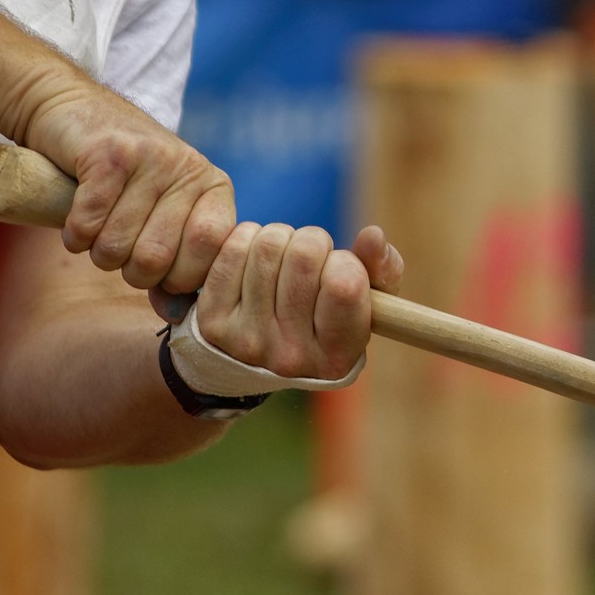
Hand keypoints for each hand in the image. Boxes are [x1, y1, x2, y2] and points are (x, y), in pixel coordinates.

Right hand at [15, 81, 235, 295]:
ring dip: (97, 250)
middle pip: (157, 259)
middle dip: (129, 269)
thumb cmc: (121, 181)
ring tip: (99, 226)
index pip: (210, 253)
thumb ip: (173, 266)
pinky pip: (87, 225)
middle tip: (120, 245)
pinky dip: (74, 234)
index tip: (158, 268)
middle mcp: (189, 170)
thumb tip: (175, 315)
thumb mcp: (159, 214)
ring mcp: (150, 159)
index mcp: (213, 188)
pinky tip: (78, 216)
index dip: (176, 276)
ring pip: (116, 247)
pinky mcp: (108, 154)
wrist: (72, 110)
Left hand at [189, 222, 408, 381]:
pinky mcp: (212, 319)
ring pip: (270, 244)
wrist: (249, 360)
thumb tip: (372, 234)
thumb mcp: (363, 305)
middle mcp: (290, 356)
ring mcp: (247, 340)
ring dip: (281, 237)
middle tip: (309, 260)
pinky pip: (234, 247)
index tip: (338, 272)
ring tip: (282, 258)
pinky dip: (248, 237)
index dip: (345, 263)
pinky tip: (253, 257)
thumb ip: (382, 270)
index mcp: (335, 357)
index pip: (344, 284)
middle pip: (306, 256)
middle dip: (314, 243)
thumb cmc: (320, 320)